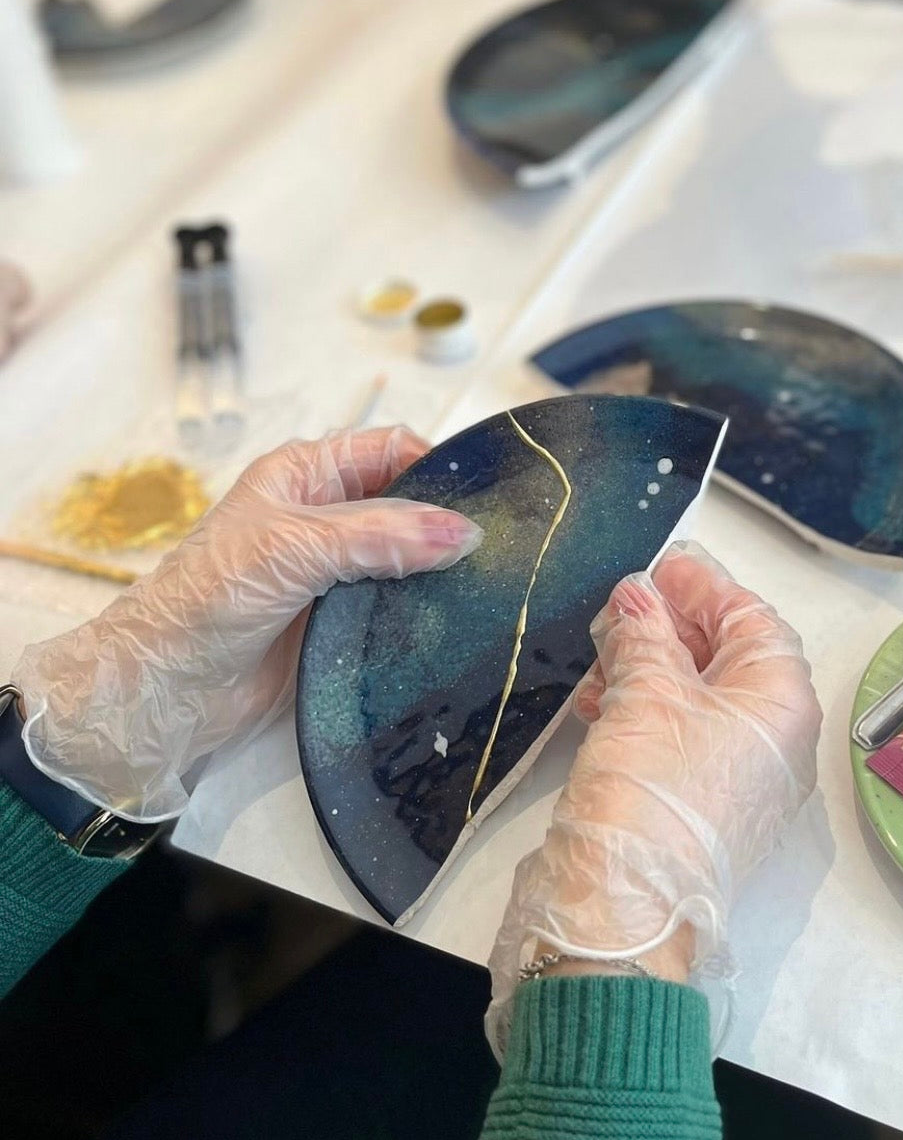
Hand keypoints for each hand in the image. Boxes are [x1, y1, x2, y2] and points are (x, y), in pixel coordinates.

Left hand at [13, 428, 481, 820]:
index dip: (436, 467)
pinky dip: (424, 609)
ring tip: (483, 585)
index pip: (391, 450)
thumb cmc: (208, 600)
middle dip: (446, 521)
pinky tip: (453, 617)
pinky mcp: (344, 620)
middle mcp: (325, 516)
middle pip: (408, 503)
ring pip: (410, 557)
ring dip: (437, 570)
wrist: (171, 689)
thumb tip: (461, 533)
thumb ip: (379, 536)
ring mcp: (336, 570)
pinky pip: (399, 605)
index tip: (481, 500)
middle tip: (493, 548)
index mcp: (306, 474)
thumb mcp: (294, 549)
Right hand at [487, 542, 820, 1051]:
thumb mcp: (645, 693)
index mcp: (782, 703)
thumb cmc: (650, 787)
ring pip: (701, 699)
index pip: (754, 622)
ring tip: (601, 657)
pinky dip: (646, 711)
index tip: (660, 568)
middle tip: (623, 607)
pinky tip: (601, 703)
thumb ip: (644, 635)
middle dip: (673, 627)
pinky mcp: (705, 807)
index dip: (705, 589)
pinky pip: (684, 738)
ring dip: (650, 668)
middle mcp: (776, 740)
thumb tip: (638, 595)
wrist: (625, 909)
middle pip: (730, 659)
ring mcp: (742, 780)